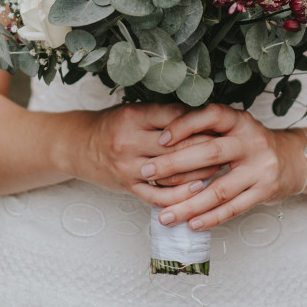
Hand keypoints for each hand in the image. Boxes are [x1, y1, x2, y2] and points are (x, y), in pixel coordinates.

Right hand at [73, 103, 224, 201]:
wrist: (78, 146)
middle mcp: (130, 142)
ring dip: (199, 173)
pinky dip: (180, 196)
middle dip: (206, 148)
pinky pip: (158, 196)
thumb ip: (161, 113)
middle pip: (177, 148)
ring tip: (221, 168)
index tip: (220, 123)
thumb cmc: (111, 124)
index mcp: (133, 117)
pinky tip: (198, 190)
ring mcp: (128, 168)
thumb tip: (200, 112)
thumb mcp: (132, 109)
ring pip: (171, 174)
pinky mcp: (128, 187)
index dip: (200, 121)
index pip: (174, 118)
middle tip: (228, 147)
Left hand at [135, 104, 306, 227]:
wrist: (294, 159)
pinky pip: (234, 208)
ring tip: (164, 215)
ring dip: (188, 204)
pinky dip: (211, 218)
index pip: (210, 116)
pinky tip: (192, 224)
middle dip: (174, 164)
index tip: (160, 139)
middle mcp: (251, 140)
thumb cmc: (251, 143)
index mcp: (240, 120)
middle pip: (210, 152)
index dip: (184, 125)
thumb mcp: (235, 127)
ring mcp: (260, 167)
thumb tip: (162, 141)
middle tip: (147, 172)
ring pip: (219, 188)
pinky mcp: (266, 190)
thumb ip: (208, 131)